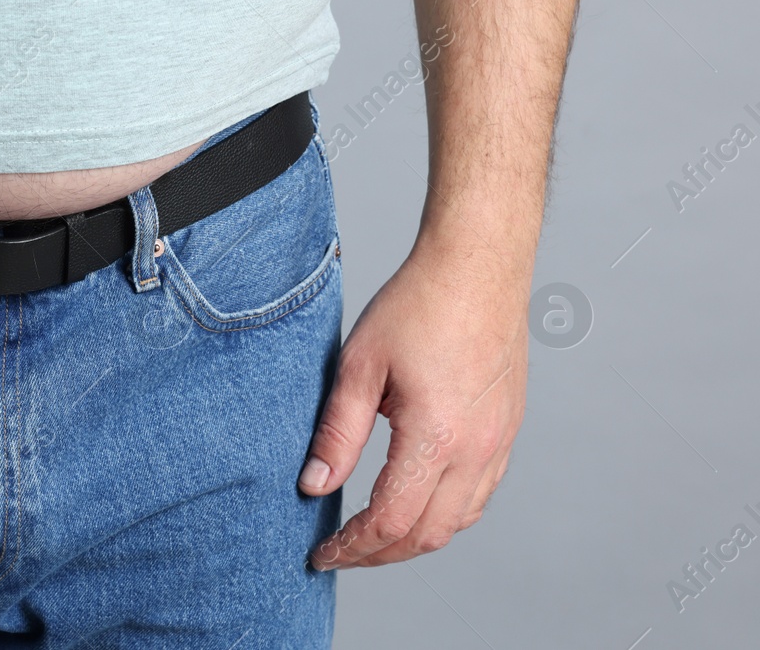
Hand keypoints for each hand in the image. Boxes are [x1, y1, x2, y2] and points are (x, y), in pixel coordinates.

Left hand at [298, 235, 527, 569]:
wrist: (477, 268)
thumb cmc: (417, 305)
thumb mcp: (358, 366)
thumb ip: (338, 433)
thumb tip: (314, 486)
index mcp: (436, 436)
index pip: (390, 520)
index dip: (353, 547)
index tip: (322, 554)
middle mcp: (476, 448)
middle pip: (429, 534)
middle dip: (381, 555)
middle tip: (342, 553)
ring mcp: (499, 442)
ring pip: (460, 521)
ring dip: (415, 539)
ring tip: (372, 537)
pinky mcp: (507, 430)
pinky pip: (480, 494)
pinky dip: (446, 514)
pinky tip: (416, 503)